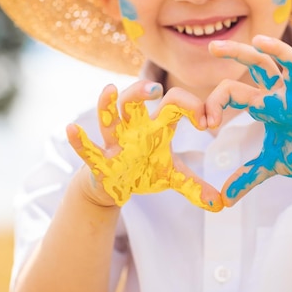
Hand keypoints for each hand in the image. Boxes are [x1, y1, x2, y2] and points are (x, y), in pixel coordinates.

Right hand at [67, 81, 223, 211]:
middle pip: (135, 99)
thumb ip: (195, 185)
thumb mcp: (172, 176)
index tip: (208, 123)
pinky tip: (71, 129)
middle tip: (156, 88)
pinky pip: (87, 148)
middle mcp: (133, 127)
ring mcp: (114, 142)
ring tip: (110, 89)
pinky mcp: (99, 160)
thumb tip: (221, 203)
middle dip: (142, 90)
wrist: (115, 185)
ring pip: (109, 116)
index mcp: (155, 125)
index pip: (174, 104)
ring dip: (108, 104)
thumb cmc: (144, 170)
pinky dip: (79, 140)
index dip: (191, 108)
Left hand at [207, 35, 291, 205]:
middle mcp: (283, 94)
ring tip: (259, 40)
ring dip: (277, 52)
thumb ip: (247, 176)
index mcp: (266, 102)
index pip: (235, 91)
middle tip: (212, 47)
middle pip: (259, 65)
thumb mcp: (271, 164)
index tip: (206, 123)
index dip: (217, 103)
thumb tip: (224, 199)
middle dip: (237, 53)